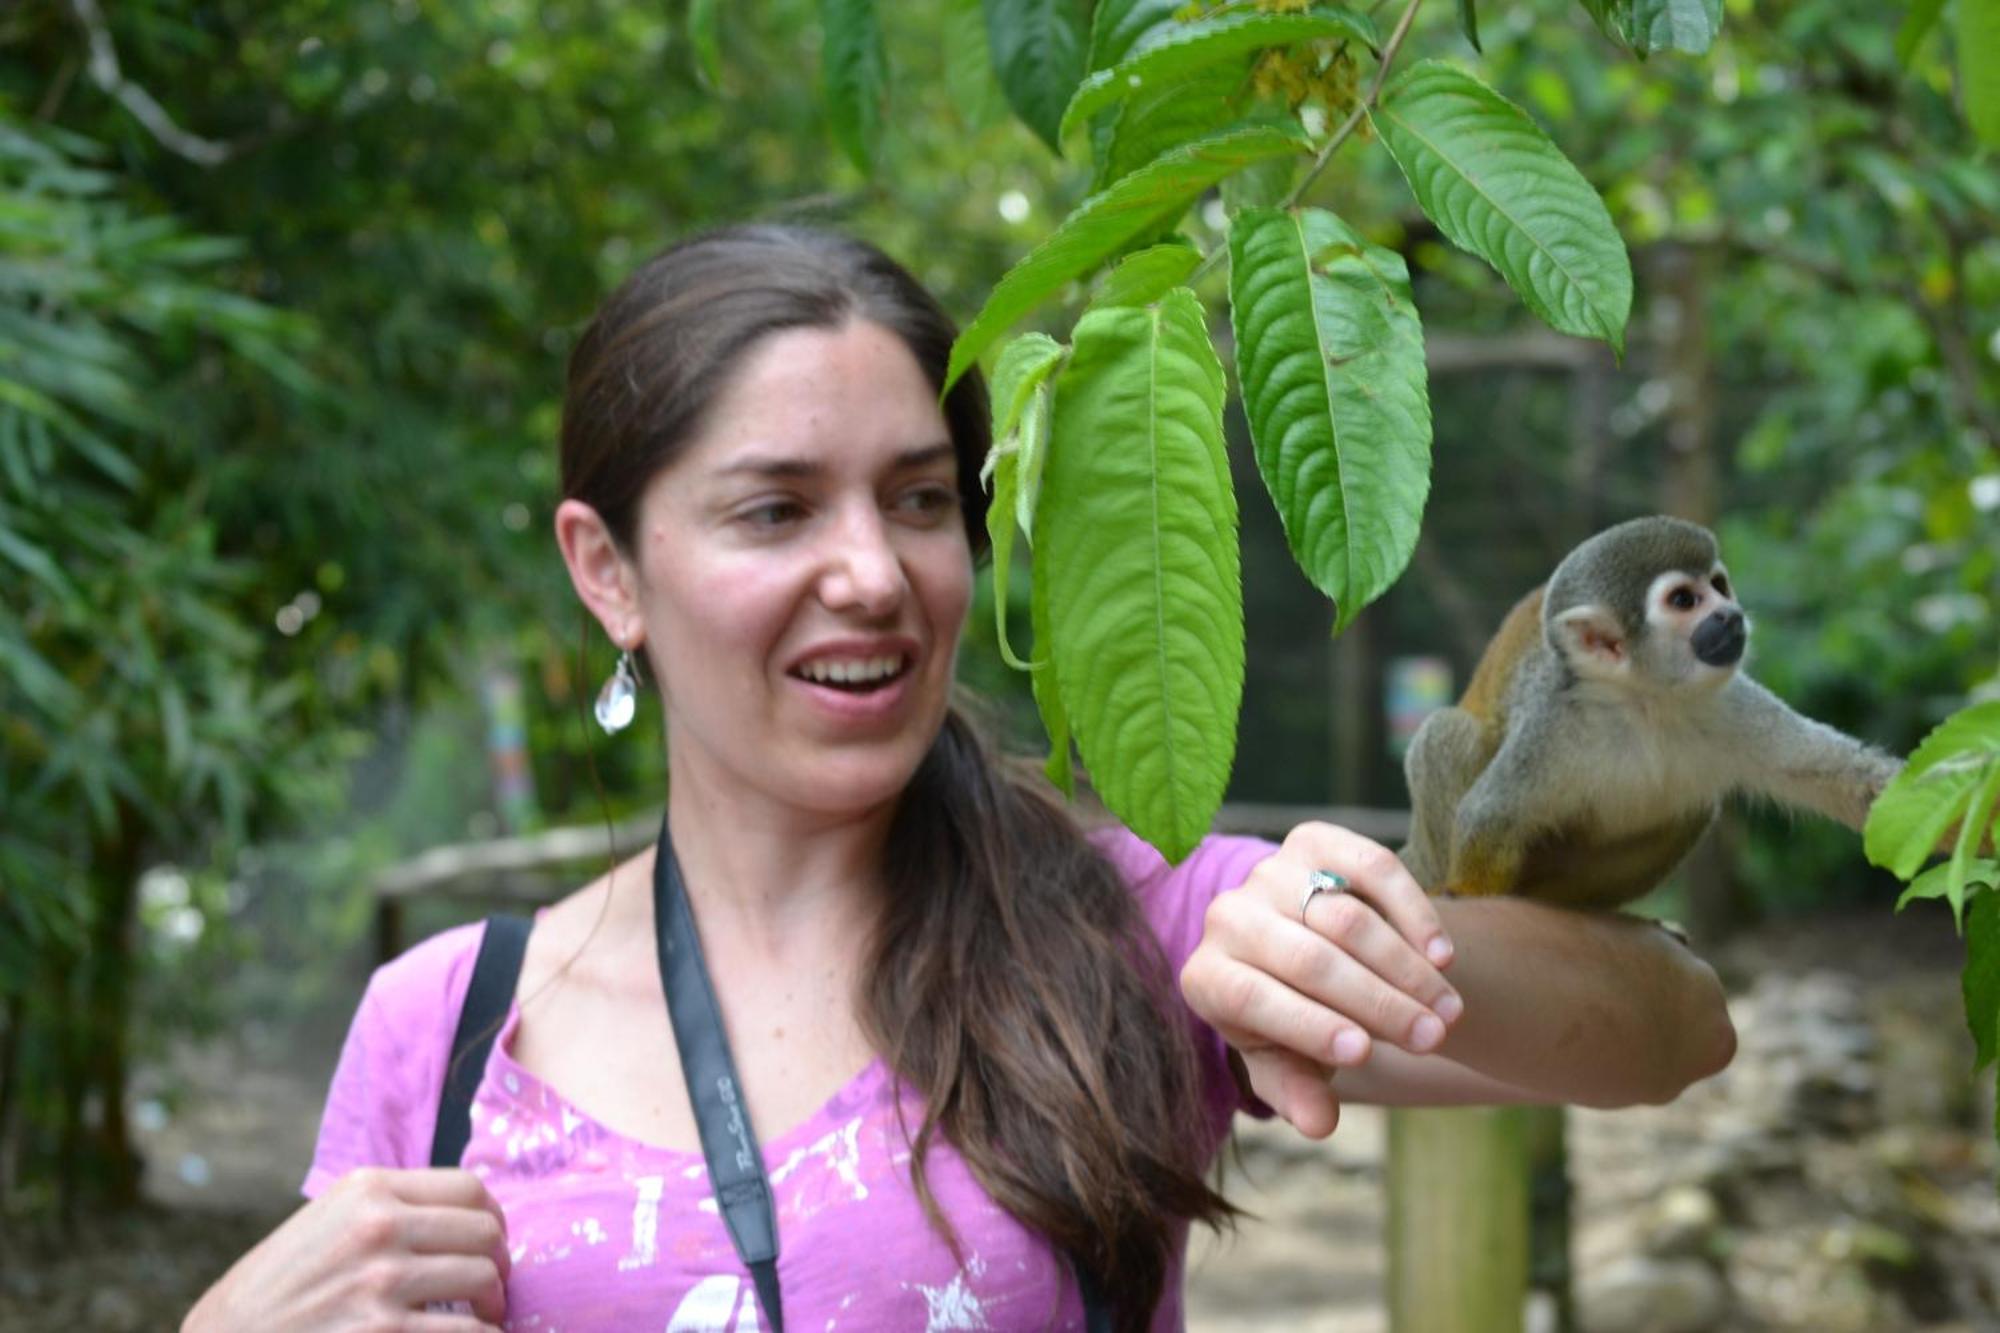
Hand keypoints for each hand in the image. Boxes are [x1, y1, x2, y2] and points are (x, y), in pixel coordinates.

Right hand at [182, 1167, 509, 1332]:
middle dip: (498, 1263)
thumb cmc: (276, 1291)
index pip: (470, 1188)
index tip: (489, 1242)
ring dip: (492, 1305)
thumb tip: (461, 1214)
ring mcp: (383, 1283)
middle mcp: (379, 1227)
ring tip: (481, 1318)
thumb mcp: (325, 1224)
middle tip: (490, 1287)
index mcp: (367, 1190)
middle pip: (486, 1233)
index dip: (492, 1219)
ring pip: (485, 1281)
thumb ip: (386, 1209)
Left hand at [1179, 822, 1460, 1138]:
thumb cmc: (1291, 1019)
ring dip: (1404, 967)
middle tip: (1431, 1038)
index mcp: (1206, 975)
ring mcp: (1270, 873)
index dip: (1306, 1026)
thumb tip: (1318, 1126)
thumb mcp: (1287, 1060)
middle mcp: (1227, 916)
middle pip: (1307, 958)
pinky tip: (1443, 957)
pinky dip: (1412, 912)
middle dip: (1376, 1002)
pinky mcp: (1313, 841)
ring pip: (1344, 916)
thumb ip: (1297, 1091)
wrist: (1301, 947)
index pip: (1248, 997)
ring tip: (1447, 1011)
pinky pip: (1371, 868)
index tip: (1364, 1054)